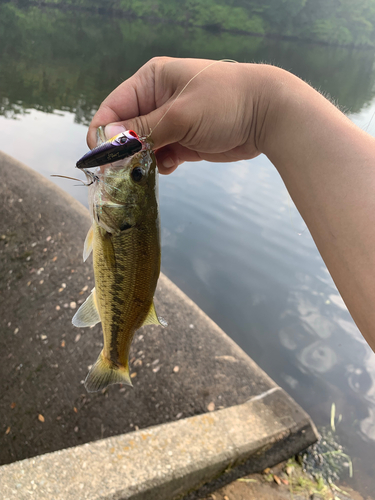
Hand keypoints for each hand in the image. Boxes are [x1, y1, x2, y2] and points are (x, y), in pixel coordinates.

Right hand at [88, 57, 269, 173]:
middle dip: (122, 151)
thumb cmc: (224, 102)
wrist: (267, 115)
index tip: (100, 158)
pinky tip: (171, 166)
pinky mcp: (183, 141)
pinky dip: (160, 165)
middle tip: (120, 174)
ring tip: (146, 172)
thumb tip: (107, 141)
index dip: (104, 132)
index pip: (114, 107)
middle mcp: (157, 101)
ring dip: (141, 161)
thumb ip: (143, 129)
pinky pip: (161, 156)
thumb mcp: (180, 115)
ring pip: (142, 147)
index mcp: (151, 81)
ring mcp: (171, 123)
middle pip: (126, 130)